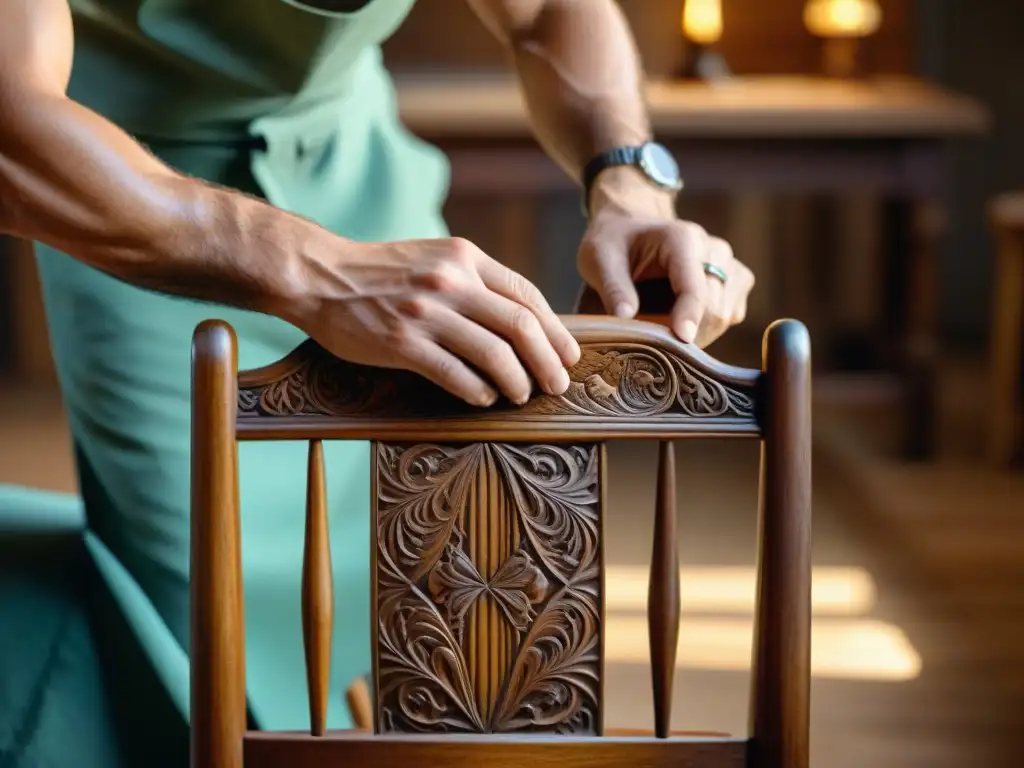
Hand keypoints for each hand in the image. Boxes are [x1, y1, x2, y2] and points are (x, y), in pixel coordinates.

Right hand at [292, 237, 580, 406]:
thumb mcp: (436, 259)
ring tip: (522, 395)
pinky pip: (456, 374)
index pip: (527, 294)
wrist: (322, 277)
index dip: (555, 330)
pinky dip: (478, 391)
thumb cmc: (383, 273)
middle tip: (558, 386)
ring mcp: (426, 312)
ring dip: (517, 382)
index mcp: (464, 257)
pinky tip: (484, 398)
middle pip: (521, 326)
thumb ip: (475, 282)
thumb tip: (522, 322)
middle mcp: (451, 281)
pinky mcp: (402, 343)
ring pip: (494, 354)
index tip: (568, 355)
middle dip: (548, 362)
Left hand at [577, 169, 754, 347]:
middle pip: (715, 307)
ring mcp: (728, 264)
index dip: (689, 316)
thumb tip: (625, 318)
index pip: (695, 286)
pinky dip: (709, 327)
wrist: (631, 224)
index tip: (681, 339)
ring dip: (698, 331)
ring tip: (664, 328)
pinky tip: (682, 320)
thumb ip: (613, 287)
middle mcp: (713, 249)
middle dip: (687, 331)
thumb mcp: (598, 257)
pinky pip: (732, 315)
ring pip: (726, 315)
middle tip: (653, 340)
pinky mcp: (734, 280)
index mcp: (681, 239)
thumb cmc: (613, 240)